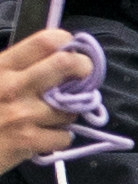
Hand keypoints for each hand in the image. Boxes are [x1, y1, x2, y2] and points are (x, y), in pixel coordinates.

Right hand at [0, 25, 102, 173]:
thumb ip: (14, 68)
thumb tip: (54, 58)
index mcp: (2, 66)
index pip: (45, 41)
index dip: (67, 44)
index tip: (72, 53)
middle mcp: (14, 86)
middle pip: (67, 65)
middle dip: (83, 70)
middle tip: (83, 79)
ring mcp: (22, 114)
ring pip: (70, 108)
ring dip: (68, 113)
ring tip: (53, 116)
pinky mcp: (27, 141)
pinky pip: (63, 137)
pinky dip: (58, 138)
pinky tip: (44, 137)